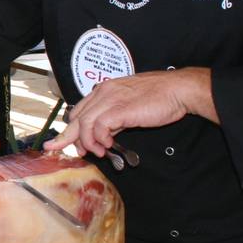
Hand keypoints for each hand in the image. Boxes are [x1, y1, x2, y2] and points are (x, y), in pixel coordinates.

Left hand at [45, 68, 213, 156]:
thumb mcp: (130, 107)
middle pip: (76, 118)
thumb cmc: (159, 98)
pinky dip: (99, 140)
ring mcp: (110, 99)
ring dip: (88, 142)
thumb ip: (115, 119)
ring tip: (98, 152)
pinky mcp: (118, 109)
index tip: (65, 142)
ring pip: (84, 124)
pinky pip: (98, 128)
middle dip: (68, 137)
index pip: (79, 110)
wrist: (177, 90)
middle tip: (66, 151)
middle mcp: (103, 92)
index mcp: (104, 90)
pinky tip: (107, 146)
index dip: (72, 128)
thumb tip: (105, 135)